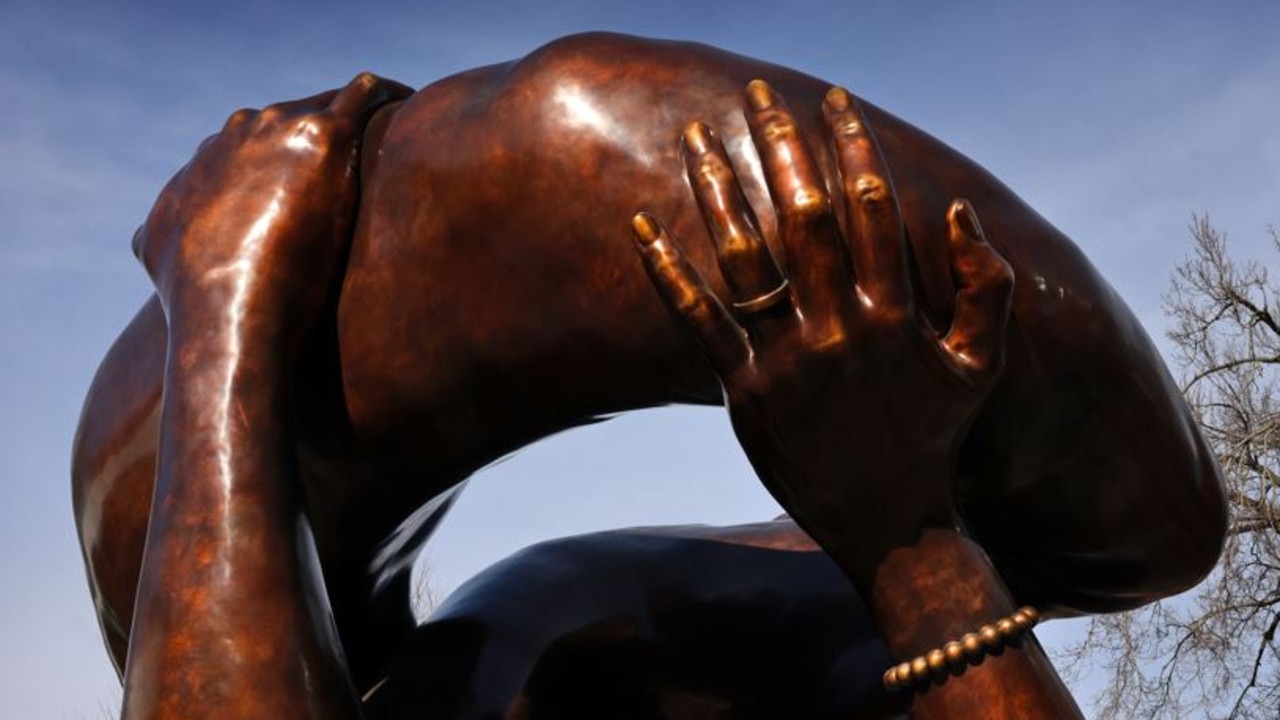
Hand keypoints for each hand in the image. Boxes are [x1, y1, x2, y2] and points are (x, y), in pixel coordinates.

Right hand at [133, 73, 411, 338]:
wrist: (227, 310)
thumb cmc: (201, 304)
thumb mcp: (159, 263)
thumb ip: (159, 240)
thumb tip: (148, 241)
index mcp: (205, 161)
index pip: (250, 145)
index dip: (284, 162)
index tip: (314, 183)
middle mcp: (236, 134)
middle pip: (289, 120)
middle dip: (318, 139)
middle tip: (358, 161)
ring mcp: (278, 130)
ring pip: (326, 104)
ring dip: (355, 117)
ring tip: (391, 133)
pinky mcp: (321, 135)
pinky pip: (362, 97)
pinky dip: (384, 96)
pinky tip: (408, 103)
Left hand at [631, 81, 1013, 584]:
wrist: (889, 522)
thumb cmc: (934, 435)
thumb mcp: (981, 364)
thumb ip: (986, 286)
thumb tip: (958, 208)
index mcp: (894, 314)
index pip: (870, 207)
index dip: (849, 146)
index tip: (831, 99)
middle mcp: (838, 329)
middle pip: (803, 217)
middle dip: (780, 145)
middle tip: (758, 94)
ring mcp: (787, 360)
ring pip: (744, 256)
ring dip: (716, 188)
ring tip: (694, 134)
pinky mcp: (743, 392)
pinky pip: (697, 321)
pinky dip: (667, 274)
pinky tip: (640, 228)